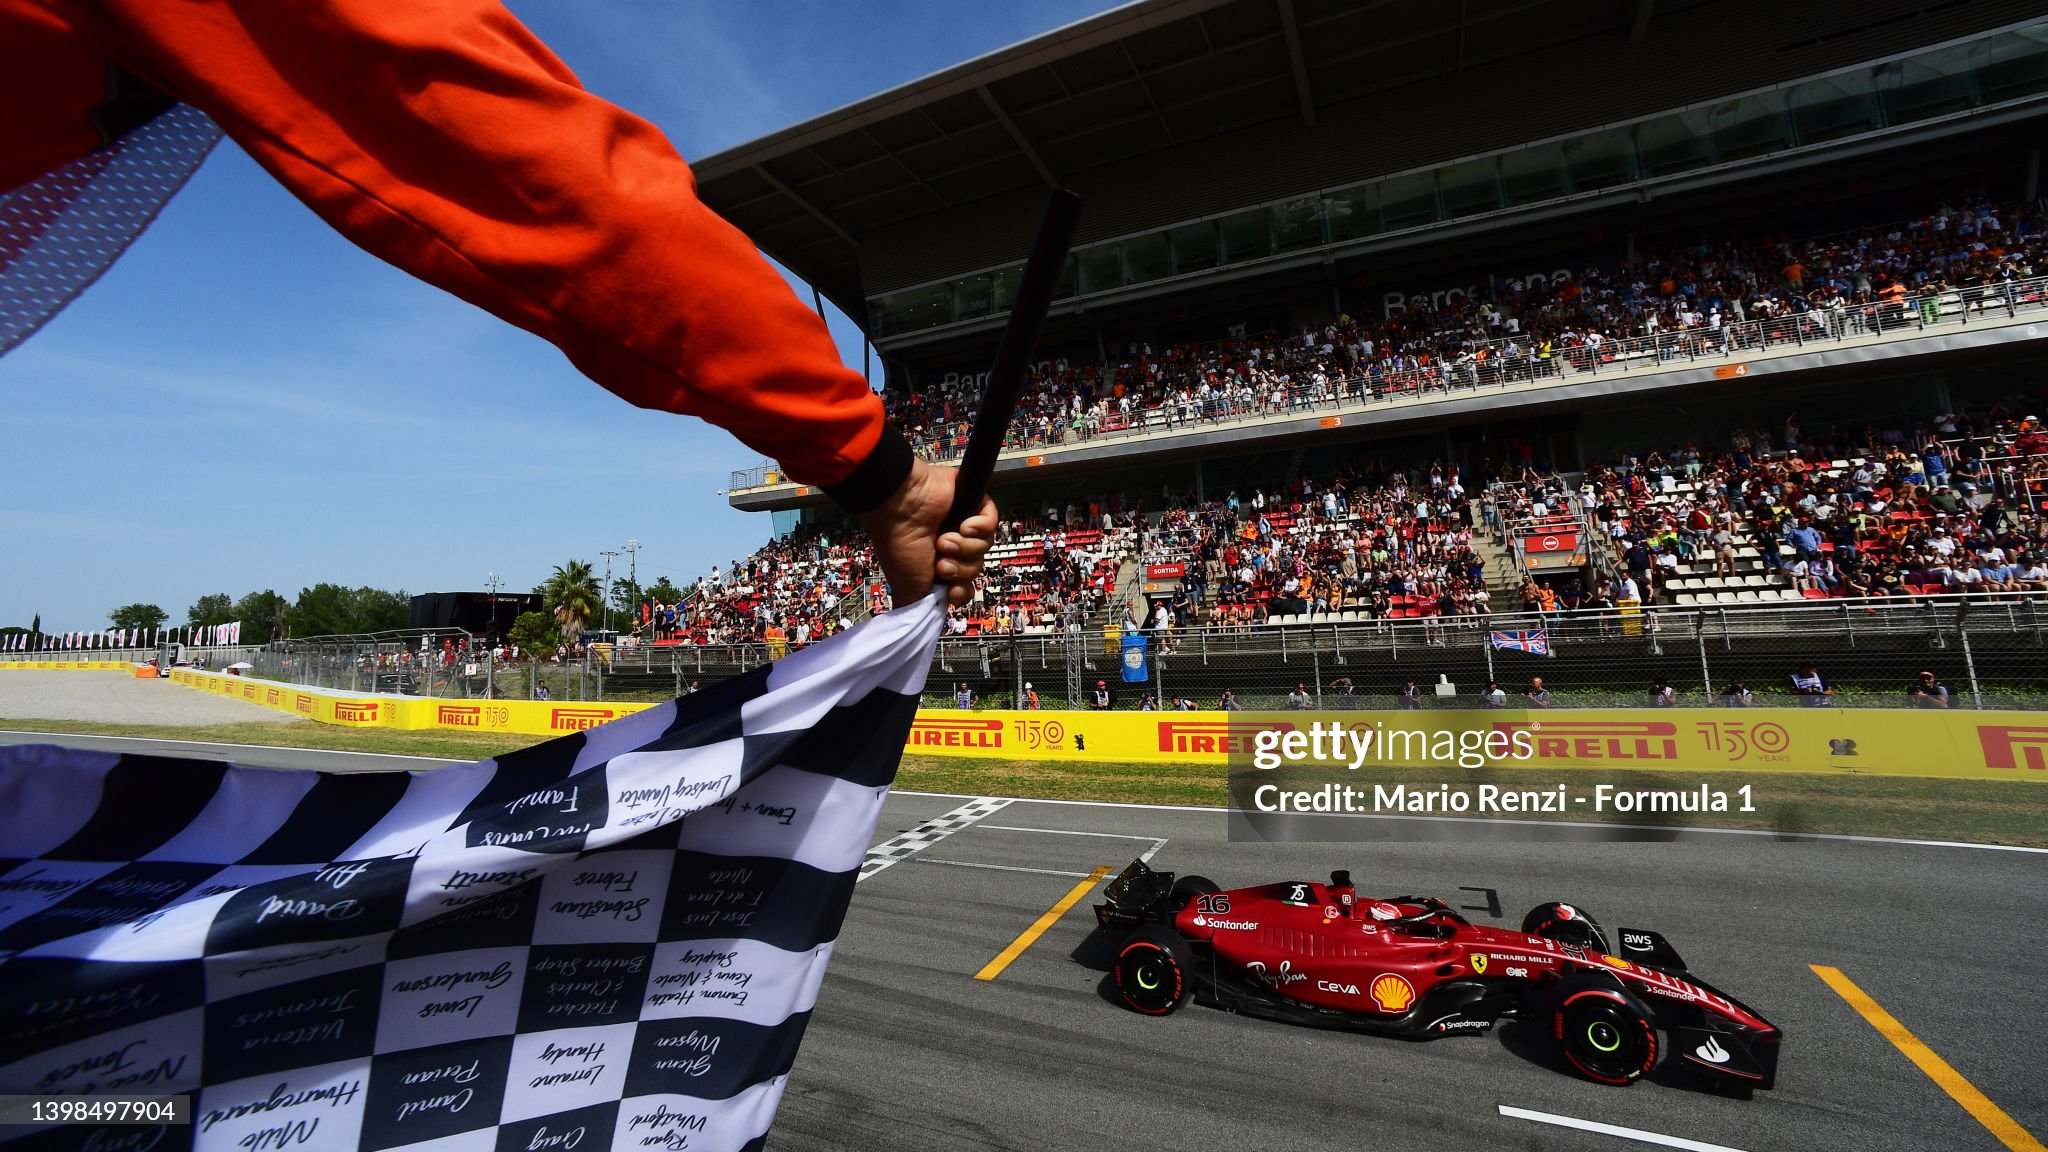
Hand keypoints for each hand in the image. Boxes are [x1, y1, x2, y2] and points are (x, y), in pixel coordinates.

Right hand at [857, 458, 997, 608]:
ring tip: (944, 540)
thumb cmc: (899, 546)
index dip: (962, 592)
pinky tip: (963, 525)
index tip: (952, 591)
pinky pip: (992, 522)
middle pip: (976, 569)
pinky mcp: (973, 504)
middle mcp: (952, 547)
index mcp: (938, 565)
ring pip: (984, 548)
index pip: (965, 586)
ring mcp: (963, 525)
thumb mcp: (908, 589)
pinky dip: (980, 527)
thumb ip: (919, 610)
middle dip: (961, 569)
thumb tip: (923, 626)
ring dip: (965, 547)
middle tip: (942, 562)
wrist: (899, 509)